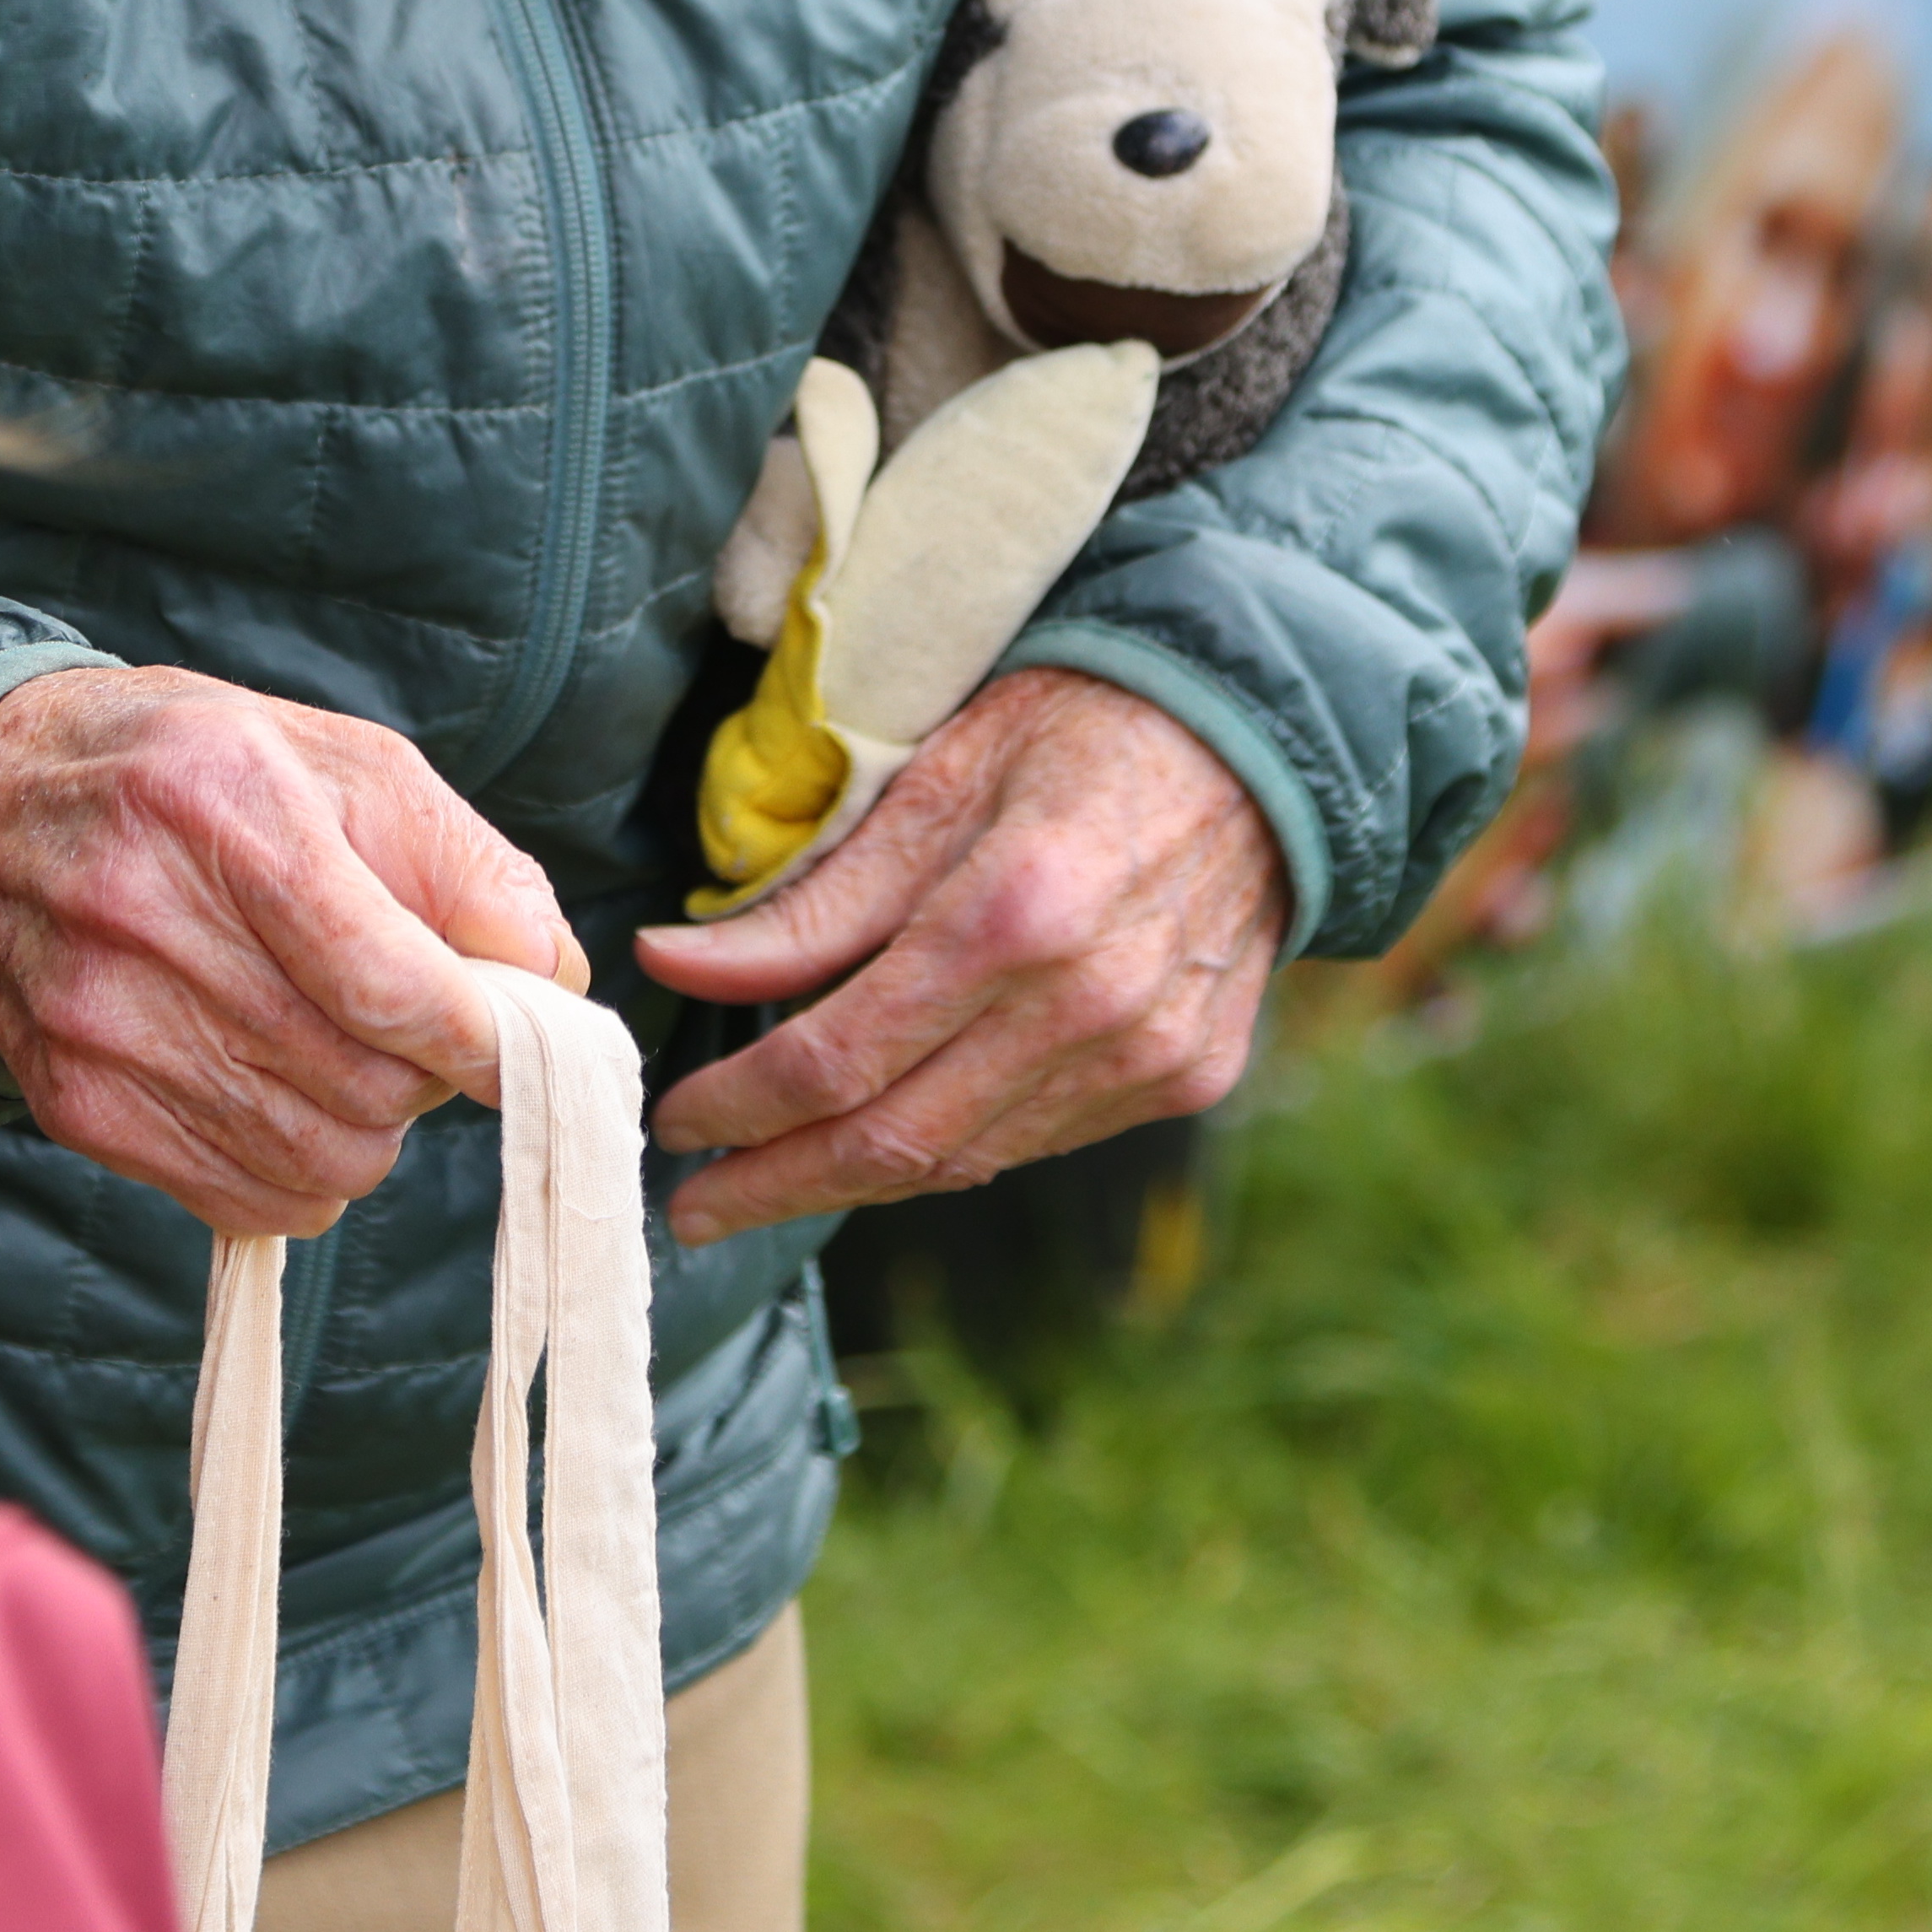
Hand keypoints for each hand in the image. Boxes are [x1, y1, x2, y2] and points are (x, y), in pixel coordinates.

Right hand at [0, 666, 585, 1237]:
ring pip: (320, 1161)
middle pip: (365, 1083)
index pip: (391, 984)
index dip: (485, 1036)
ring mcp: (100, 1025)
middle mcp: (147, 920)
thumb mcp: (337, 762)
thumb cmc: (192, 776)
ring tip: (338, 1048)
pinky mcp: (77, 1105)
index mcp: (229, 808)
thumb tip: (552, 982)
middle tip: (414, 1024)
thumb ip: (462, 864)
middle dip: (426, 1072)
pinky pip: (249, 1202)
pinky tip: (275, 1090)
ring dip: (367, 1124)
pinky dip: (297, 1171)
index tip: (521, 1042)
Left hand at [629, 666, 1288, 1246]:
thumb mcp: (931, 779)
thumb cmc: (1077, 725)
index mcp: (1011, 916)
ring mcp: (1145, 1056)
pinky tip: (888, 1138)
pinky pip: (1036, 1139)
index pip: (837, 1058)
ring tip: (770, 1182)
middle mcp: (1087, 1008)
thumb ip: (810, 899)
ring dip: (855, 1182)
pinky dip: (950, 1148)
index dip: (740, 1106)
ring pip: (965, 1158)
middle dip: (775, 1184)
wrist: (1259, 737)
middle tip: (695, 1206)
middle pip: (893, 1140)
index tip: (675, 1120)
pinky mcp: (1183, 1077)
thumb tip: (671, 965)